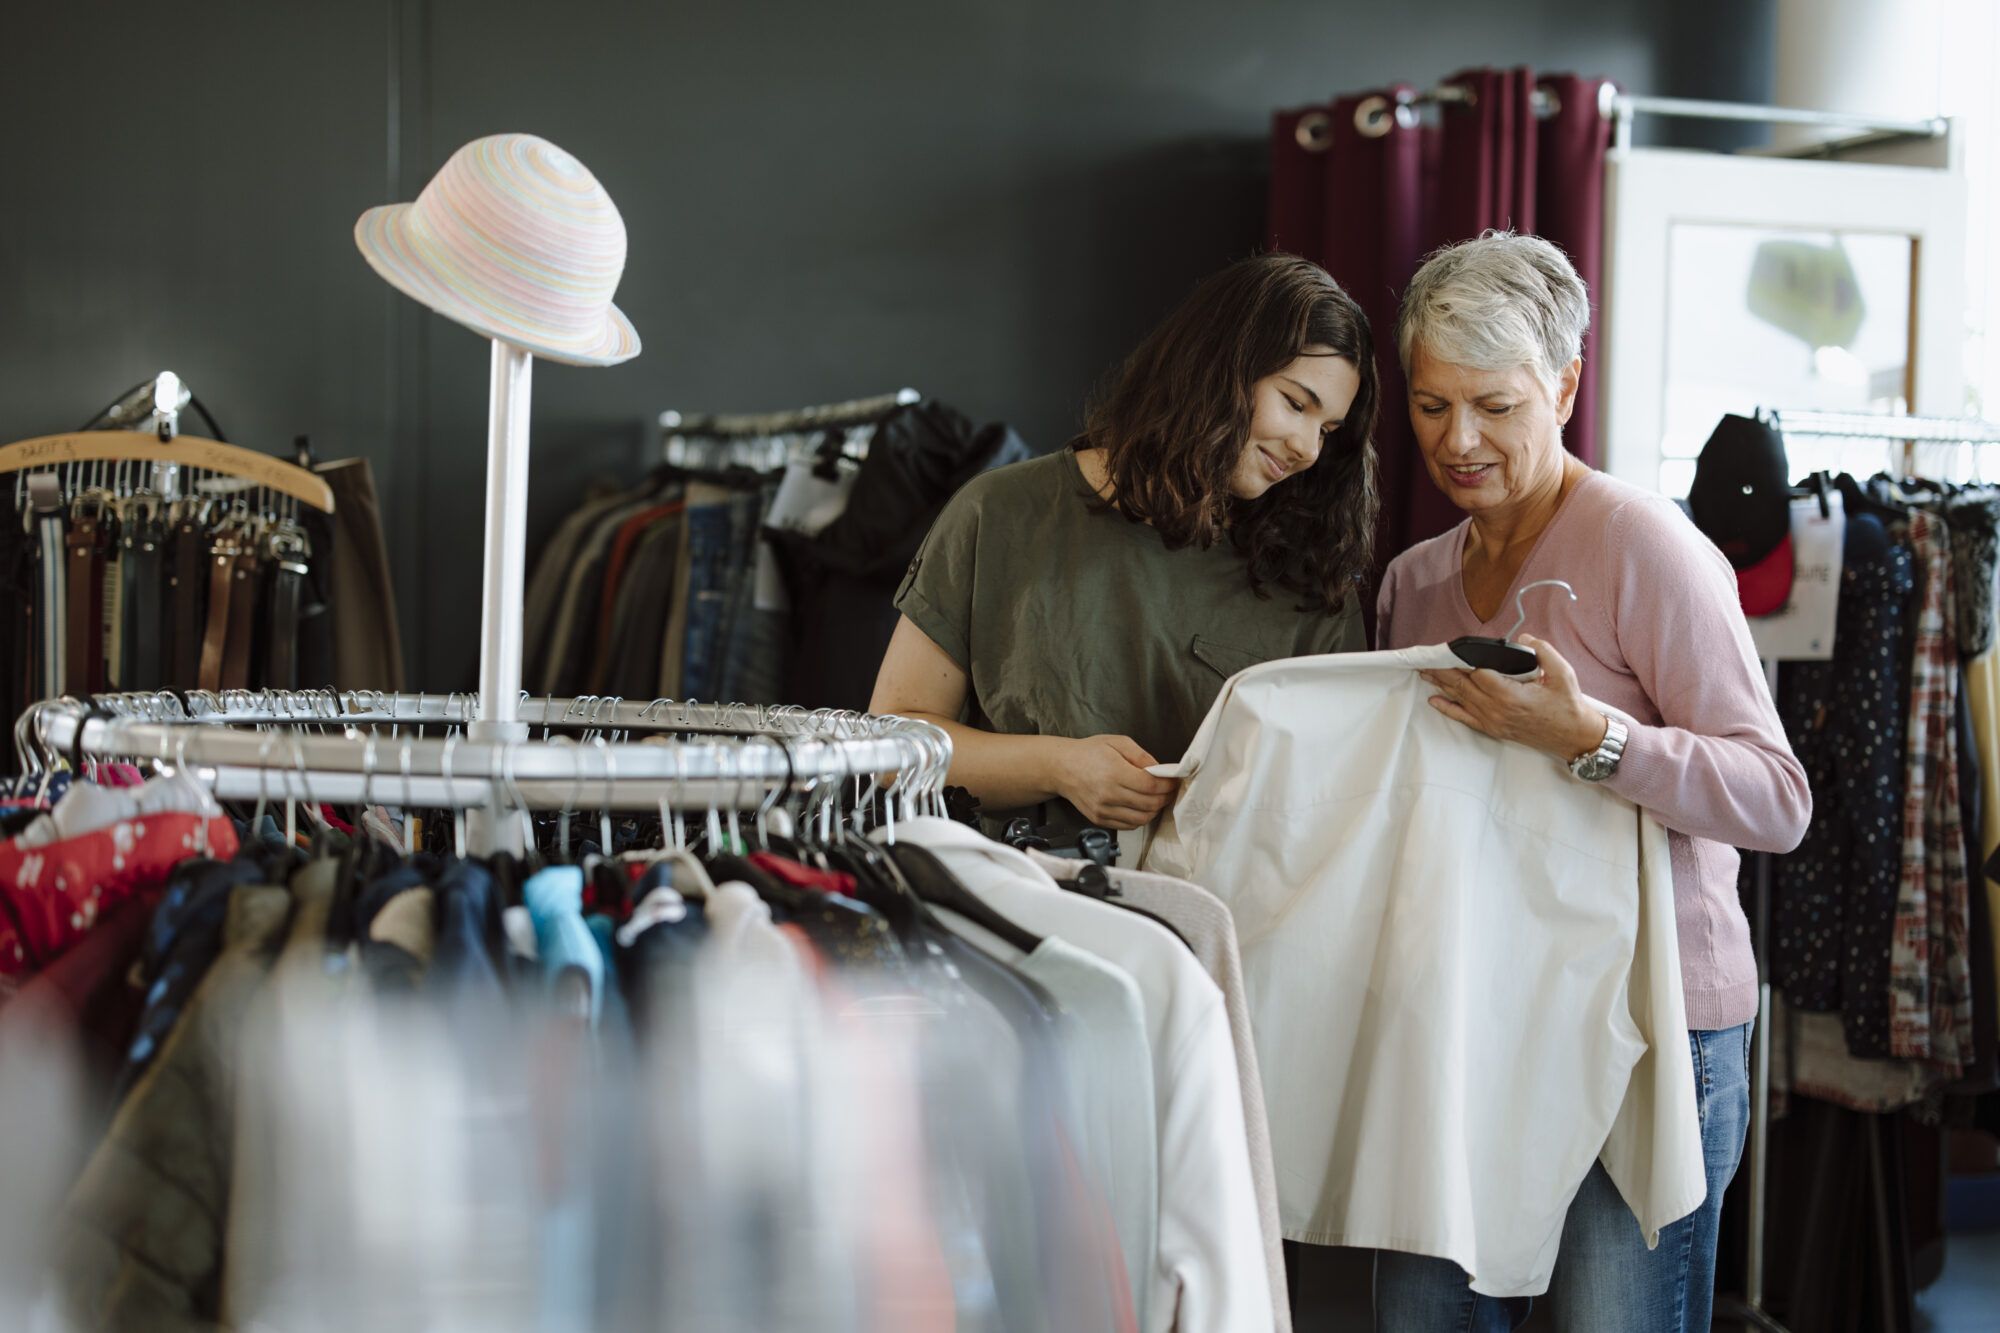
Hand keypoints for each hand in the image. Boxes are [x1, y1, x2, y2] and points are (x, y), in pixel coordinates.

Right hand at [1053, 734, 1179, 830]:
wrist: (1062, 768)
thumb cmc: (1089, 752)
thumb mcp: (1117, 742)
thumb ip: (1141, 756)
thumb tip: (1161, 770)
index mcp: (1114, 772)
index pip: (1151, 785)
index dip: (1168, 785)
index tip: (1174, 780)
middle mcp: (1108, 794)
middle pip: (1149, 804)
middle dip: (1165, 797)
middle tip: (1169, 790)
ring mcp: (1103, 810)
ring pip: (1141, 819)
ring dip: (1154, 810)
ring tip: (1156, 798)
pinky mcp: (1099, 819)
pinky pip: (1128, 825)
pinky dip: (1140, 818)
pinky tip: (1141, 806)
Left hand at [1418, 634, 1609, 760]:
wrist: (1573, 736)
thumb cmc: (1568, 705)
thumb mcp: (1563, 673)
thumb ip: (1542, 651)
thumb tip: (1523, 638)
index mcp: (1511, 695)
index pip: (1477, 673)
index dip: (1461, 661)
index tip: (1448, 649)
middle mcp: (1497, 710)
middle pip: (1462, 685)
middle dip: (1442, 671)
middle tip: (1424, 659)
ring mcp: (1493, 721)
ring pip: (1460, 699)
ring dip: (1441, 685)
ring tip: (1424, 672)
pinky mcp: (1492, 728)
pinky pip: (1464, 717)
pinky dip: (1448, 708)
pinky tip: (1433, 700)